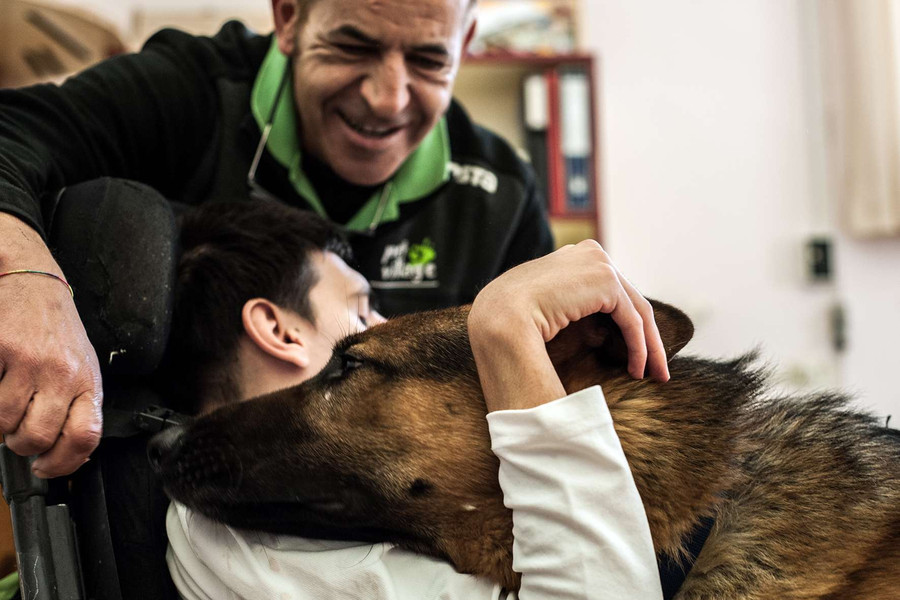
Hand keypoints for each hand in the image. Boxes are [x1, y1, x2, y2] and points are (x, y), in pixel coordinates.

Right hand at [0, 213, 102, 477]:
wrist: (32, 281)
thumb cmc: (55, 331)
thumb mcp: (80, 367)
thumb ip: (78, 407)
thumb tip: (70, 456)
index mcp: (88, 382)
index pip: (85, 437)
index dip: (63, 463)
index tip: (45, 467)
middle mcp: (65, 373)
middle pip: (37, 437)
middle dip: (20, 444)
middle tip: (17, 429)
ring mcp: (32, 362)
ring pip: (4, 423)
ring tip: (6, 401)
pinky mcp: (4, 351)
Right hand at [468, 240, 667, 411]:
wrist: (499, 316)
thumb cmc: (510, 321)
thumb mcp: (544, 308)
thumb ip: (566, 306)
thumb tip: (588, 330)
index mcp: (572, 256)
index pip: (610, 292)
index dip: (626, 323)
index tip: (633, 352)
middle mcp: (588, 253)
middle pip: (629, 300)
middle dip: (647, 336)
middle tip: (656, 368)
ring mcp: (598, 262)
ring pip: (636, 310)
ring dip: (649, 346)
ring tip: (654, 374)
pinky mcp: (606, 280)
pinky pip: (631, 320)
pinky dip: (639, 347)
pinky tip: (637, 369)